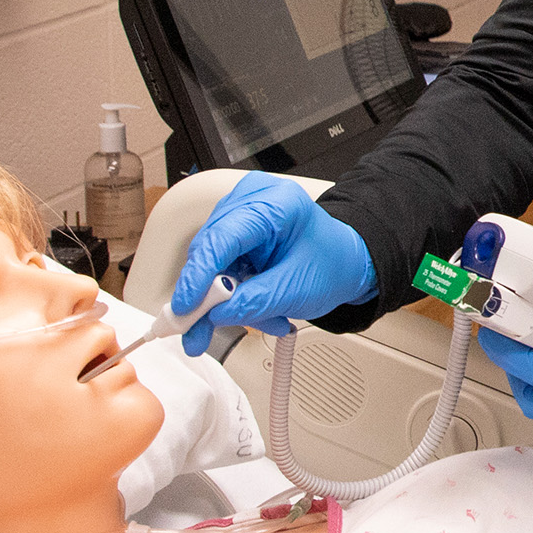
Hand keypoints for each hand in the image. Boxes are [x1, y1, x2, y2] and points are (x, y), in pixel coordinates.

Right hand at [172, 177, 377, 355]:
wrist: (346, 262)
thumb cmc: (332, 263)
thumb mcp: (298, 289)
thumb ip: (254, 302)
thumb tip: (214, 315)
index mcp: (276, 203)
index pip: (222, 237)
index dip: (198, 276)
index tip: (185, 307)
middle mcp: (253, 201)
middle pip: (209, 250)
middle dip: (208, 297)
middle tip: (199, 332)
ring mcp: (241, 214)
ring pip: (210, 264)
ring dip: (225, 301)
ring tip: (259, 319)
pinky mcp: (236, 234)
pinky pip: (219, 267)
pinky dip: (232, 295)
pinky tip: (252, 308)